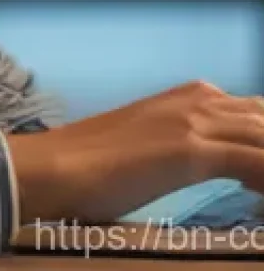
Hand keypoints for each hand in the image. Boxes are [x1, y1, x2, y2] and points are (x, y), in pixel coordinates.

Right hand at [6, 79, 263, 226]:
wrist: (53, 167)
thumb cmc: (87, 164)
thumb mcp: (143, 146)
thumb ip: (174, 147)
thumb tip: (193, 169)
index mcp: (182, 97)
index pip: (251, 112)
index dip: (260, 139)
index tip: (257, 175)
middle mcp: (193, 101)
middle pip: (262, 118)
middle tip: (259, 183)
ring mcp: (191, 123)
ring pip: (262, 135)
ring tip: (261, 191)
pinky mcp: (188, 151)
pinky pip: (256, 162)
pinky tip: (260, 197)